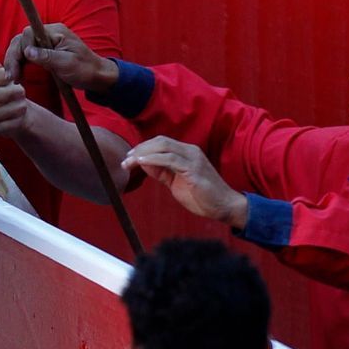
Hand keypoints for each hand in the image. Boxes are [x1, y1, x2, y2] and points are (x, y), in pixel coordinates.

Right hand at [3, 22, 118, 91]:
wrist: (97, 76)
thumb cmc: (85, 70)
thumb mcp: (67, 64)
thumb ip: (47, 56)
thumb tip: (27, 51)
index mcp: (55, 32)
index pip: (29, 33)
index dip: (21, 48)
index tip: (19, 67)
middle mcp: (48, 33)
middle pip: (21, 39)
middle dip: (13, 57)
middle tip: (10, 76)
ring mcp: (45, 42)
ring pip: (21, 47)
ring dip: (14, 61)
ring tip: (12, 78)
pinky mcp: (44, 51)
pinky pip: (26, 53)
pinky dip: (19, 63)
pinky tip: (17, 75)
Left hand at [122, 136, 248, 226]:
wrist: (222, 207)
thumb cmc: (200, 195)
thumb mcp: (174, 181)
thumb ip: (161, 171)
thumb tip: (142, 162)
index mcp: (186, 152)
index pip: (161, 142)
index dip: (143, 147)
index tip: (128, 157)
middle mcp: (190, 151)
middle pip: (160, 141)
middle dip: (140, 148)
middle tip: (125, 159)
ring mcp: (193, 159)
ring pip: (164, 147)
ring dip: (143, 153)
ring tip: (129, 162)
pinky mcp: (194, 170)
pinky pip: (170, 159)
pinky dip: (154, 159)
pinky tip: (142, 162)